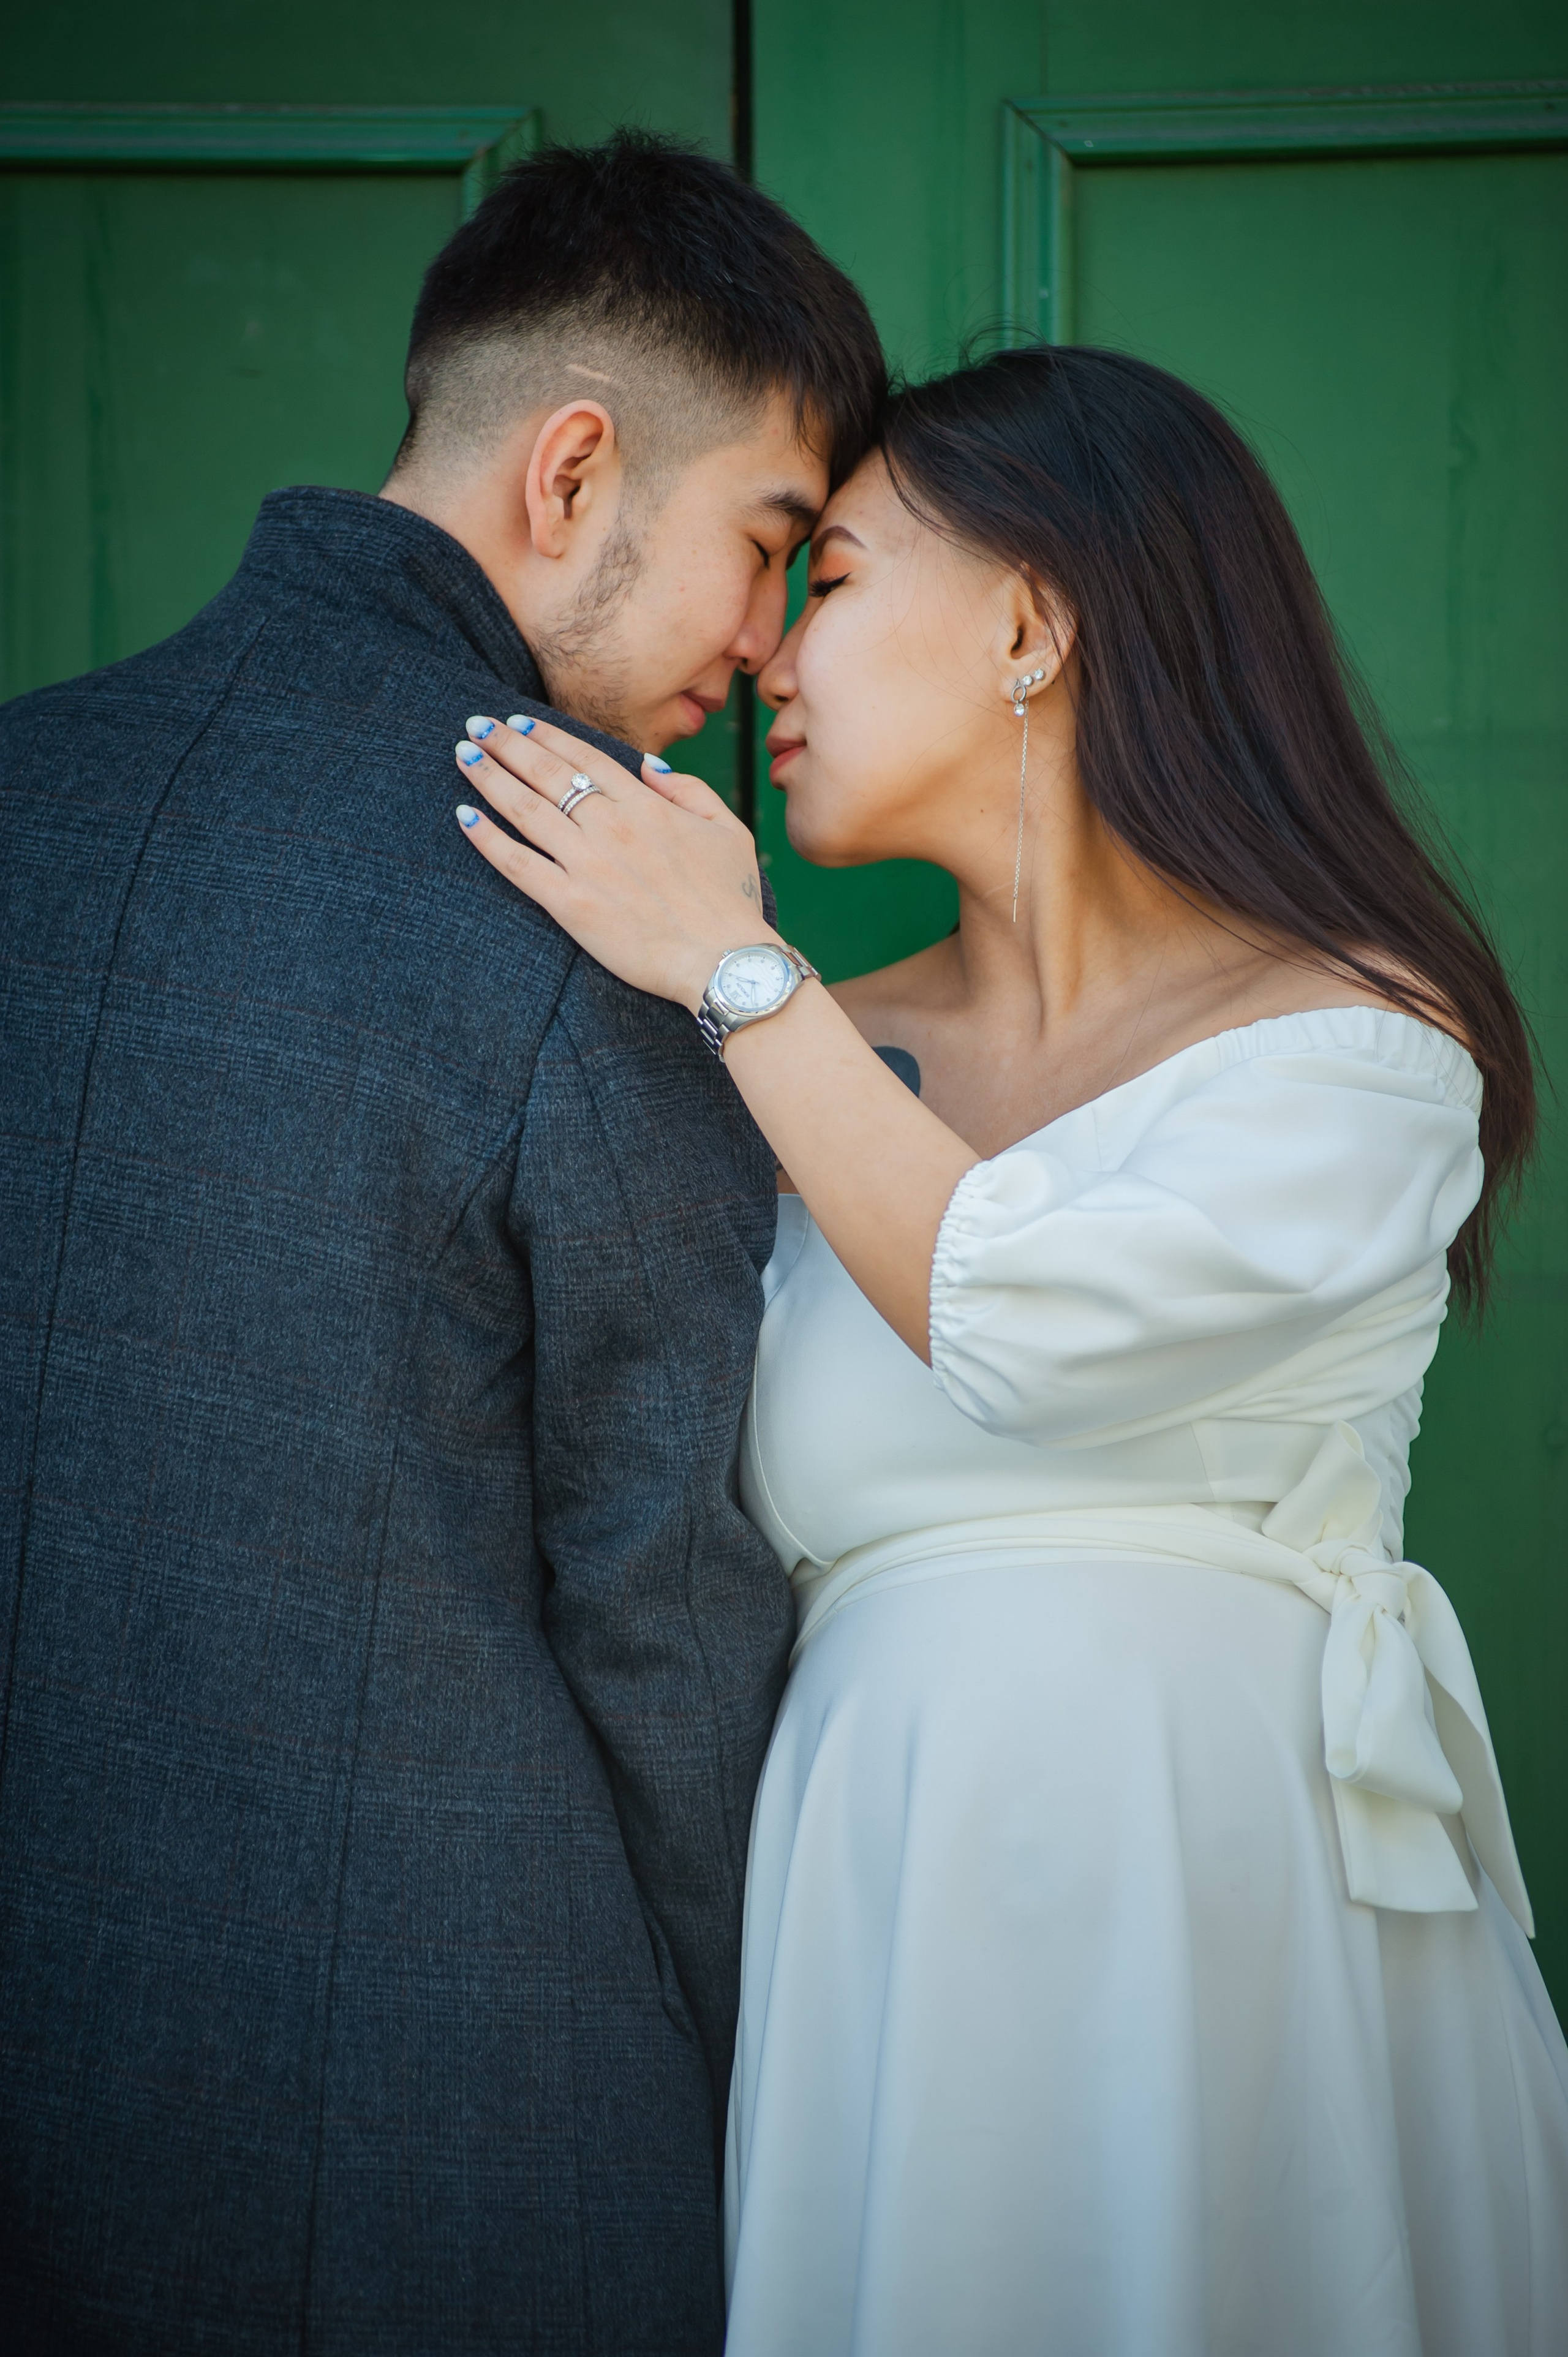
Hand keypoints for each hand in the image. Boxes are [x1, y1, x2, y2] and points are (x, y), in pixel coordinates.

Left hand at [452, 713, 775, 1010]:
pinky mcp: (570, 905)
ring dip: (490, 777)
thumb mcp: (729, 831)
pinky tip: (464, 816)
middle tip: (477, 727)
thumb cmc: (732, 902)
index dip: (547, 736)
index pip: (584, 758)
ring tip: (463, 756)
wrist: (726, 962)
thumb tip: (648, 766)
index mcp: (646, 806)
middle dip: (507, 744)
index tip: (519, 722)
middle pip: (547, 773)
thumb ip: (689, 790)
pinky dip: (487, 838)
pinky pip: (517, 864)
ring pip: (525, 809)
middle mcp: (610, 826)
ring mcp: (587, 864)